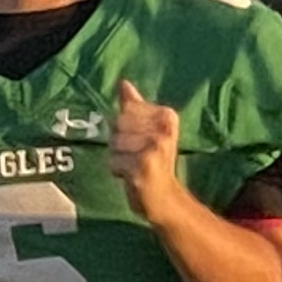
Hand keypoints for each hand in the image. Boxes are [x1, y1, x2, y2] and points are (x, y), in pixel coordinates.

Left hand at [110, 78, 181, 214]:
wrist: (165, 199)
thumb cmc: (154, 162)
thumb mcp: (147, 131)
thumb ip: (135, 106)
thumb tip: (123, 82)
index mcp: (167, 116)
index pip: (126, 111)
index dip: (125, 128)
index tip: (140, 142)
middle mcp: (164, 128)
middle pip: (118, 125)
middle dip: (119, 143)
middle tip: (136, 156)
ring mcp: (155, 146)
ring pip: (114, 143)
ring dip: (118, 158)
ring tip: (134, 166)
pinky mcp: (144, 163)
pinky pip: (114, 161)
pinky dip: (117, 171)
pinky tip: (132, 177)